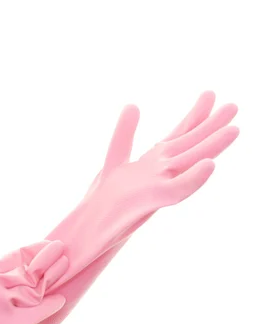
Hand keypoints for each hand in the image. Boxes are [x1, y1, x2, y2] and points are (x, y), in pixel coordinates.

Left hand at [84, 91, 238, 245]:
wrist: (90, 229)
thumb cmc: (105, 199)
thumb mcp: (114, 159)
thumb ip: (124, 134)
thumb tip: (133, 104)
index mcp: (154, 162)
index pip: (179, 135)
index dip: (193, 116)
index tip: (210, 94)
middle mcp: (160, 172)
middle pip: (190, 146)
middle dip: (210, 127)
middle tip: (234, 106)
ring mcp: (157, 186)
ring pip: (189, 163)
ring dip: (211, 147)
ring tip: (234, 130)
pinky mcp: (150, 202)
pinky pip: (176, 191)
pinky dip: (193, 179)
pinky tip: (209, 165)